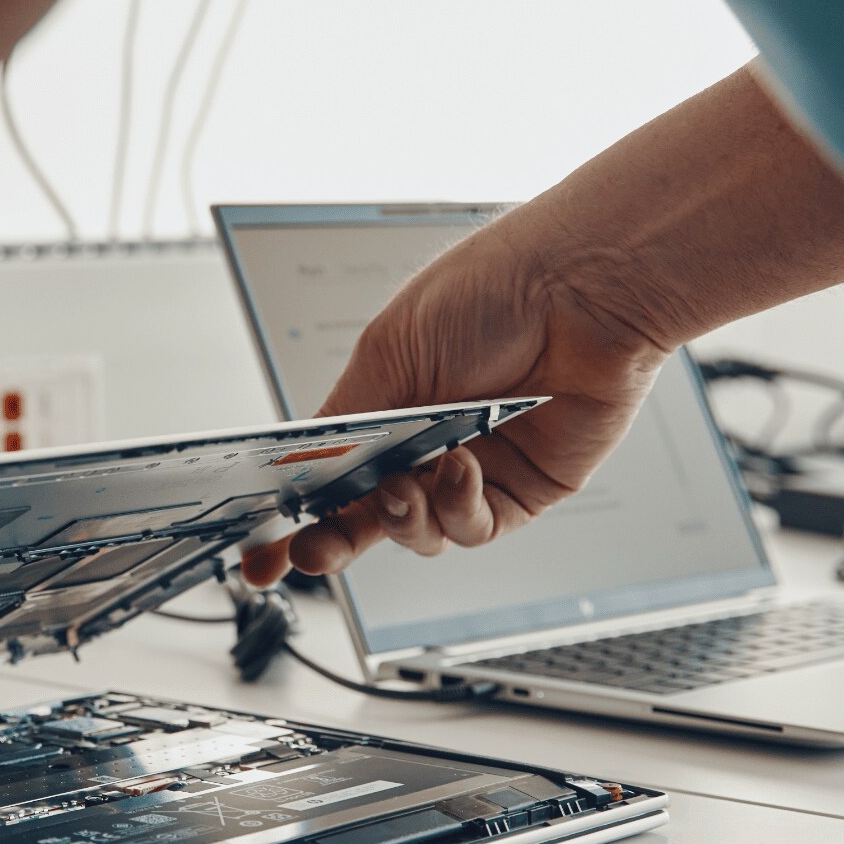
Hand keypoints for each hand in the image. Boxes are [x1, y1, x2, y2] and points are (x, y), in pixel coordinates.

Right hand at [242, 222, 675, 585]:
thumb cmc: (493, 290)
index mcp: (385, 406)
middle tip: (315, 553)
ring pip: (419, 535)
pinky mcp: (523, 491)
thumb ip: (344, 418)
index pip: (327, 476)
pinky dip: (457, 507)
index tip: (261, 556)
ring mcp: (473, 471)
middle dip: (334, 542)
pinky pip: (474, 528)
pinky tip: (463, 466)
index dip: (294, 519)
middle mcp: (426, 443)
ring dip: (402, 518)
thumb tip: (299, 469)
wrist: (583, 287)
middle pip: (367, 519)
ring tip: (407, 481)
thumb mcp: (388, 350)